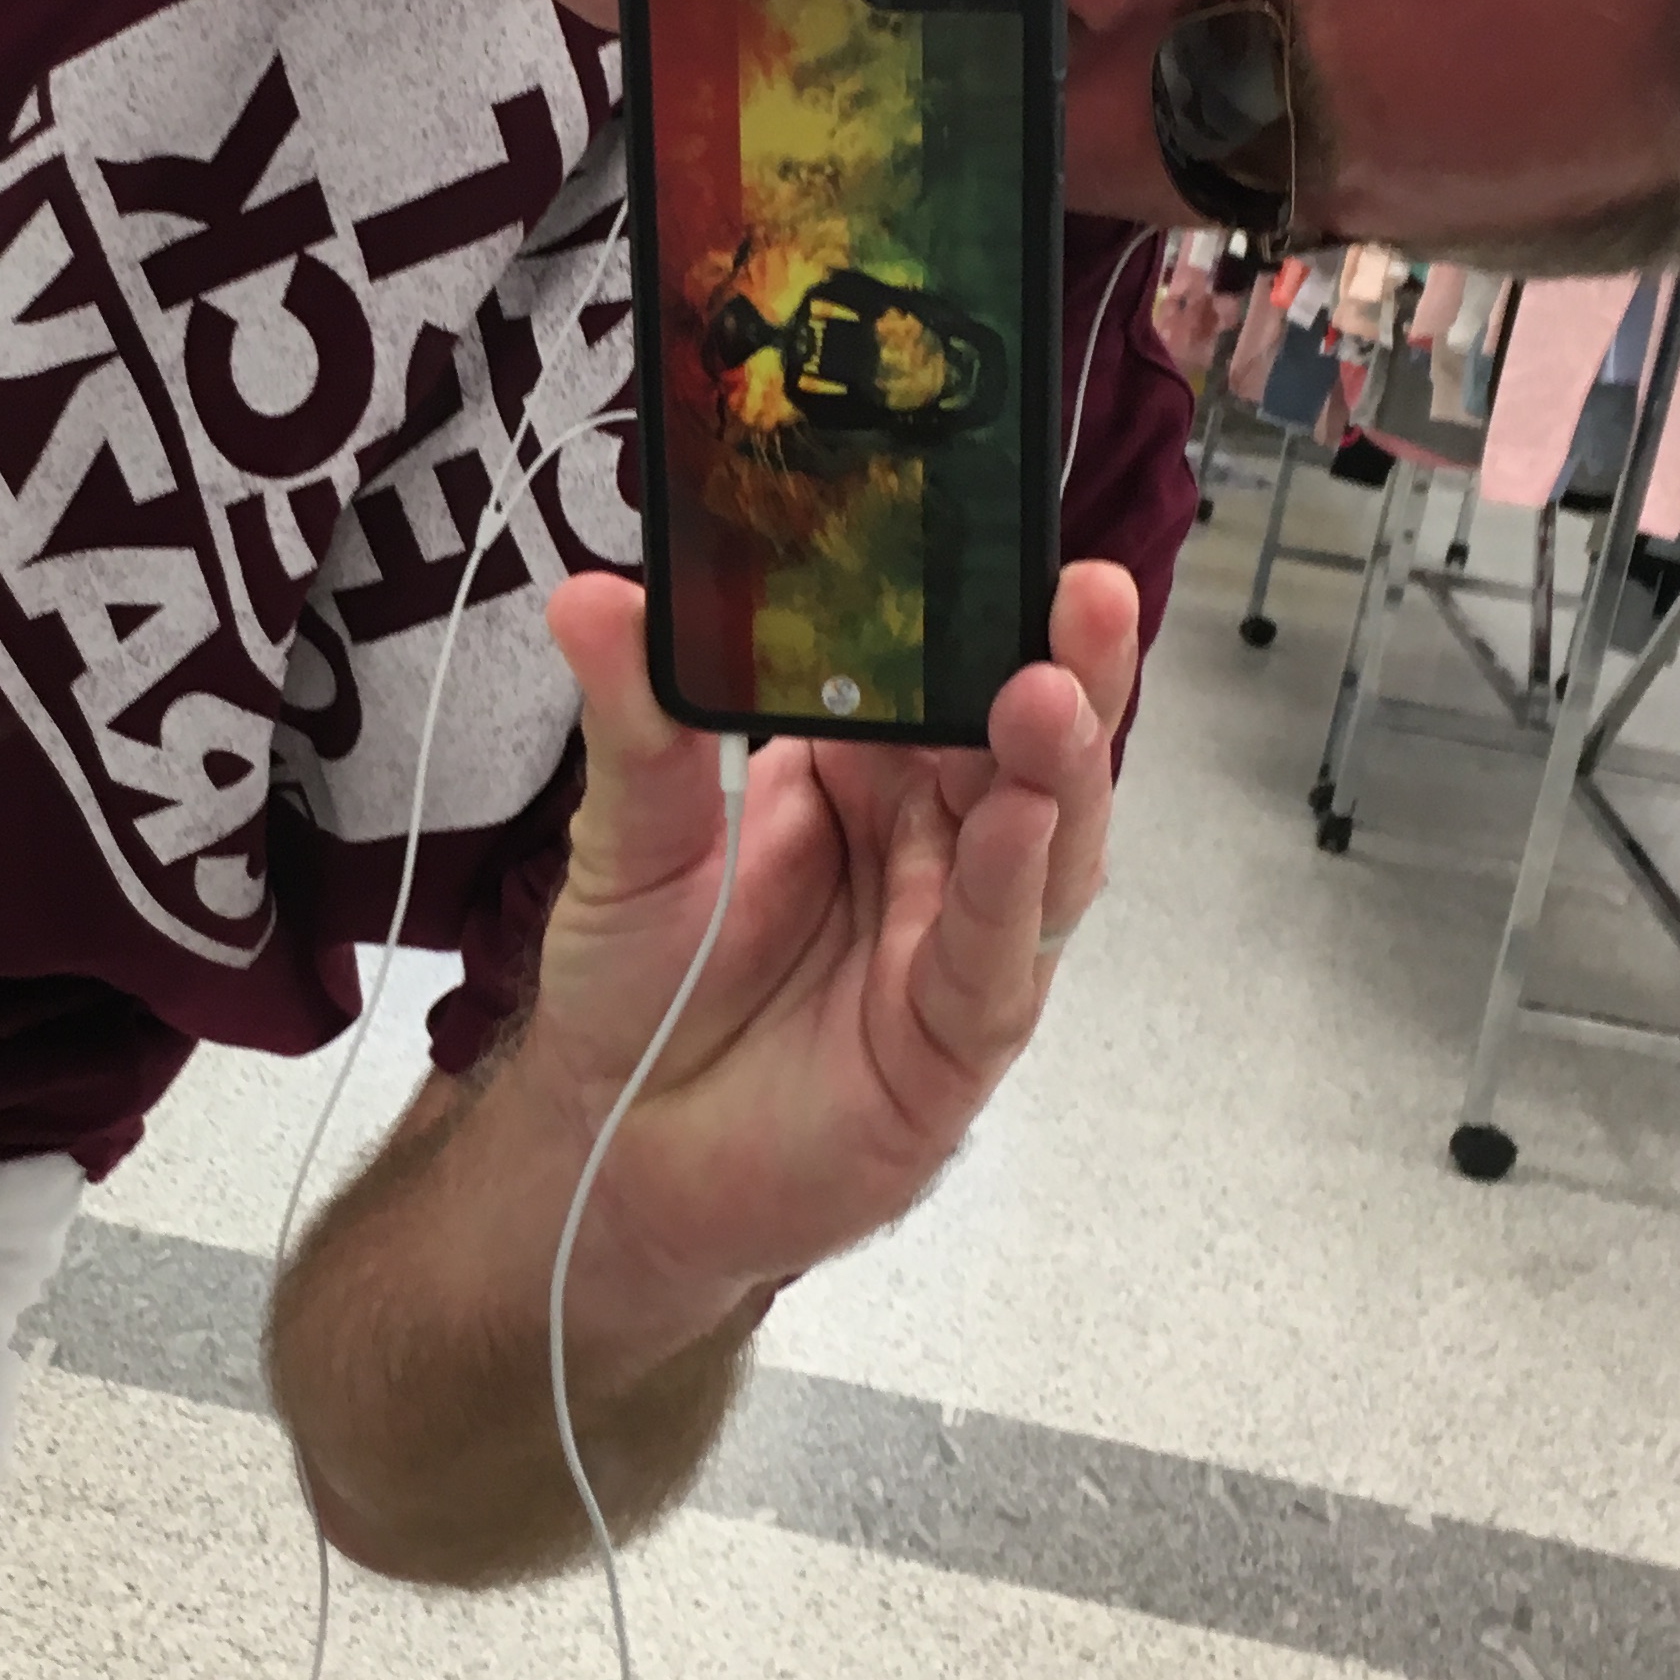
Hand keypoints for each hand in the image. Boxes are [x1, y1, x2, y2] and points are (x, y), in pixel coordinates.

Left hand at [525, 561, 1142, 1354]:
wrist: (608, 1151)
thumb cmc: (636, 990)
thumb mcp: (629, 837)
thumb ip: (637, 721)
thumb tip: (597, 596)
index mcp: (867, 774)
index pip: (947, 674)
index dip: (983, 610)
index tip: (1001, 528)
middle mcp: (932, 845)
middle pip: (1026, 743)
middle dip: (1064, 665)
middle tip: (1082, 589)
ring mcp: (955, 938)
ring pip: (1043, 840)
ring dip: (1060, 764)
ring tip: (1055, 691)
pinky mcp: (955, 1036)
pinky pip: (995, 951)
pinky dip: (1011, 884)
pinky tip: (1026, 820)